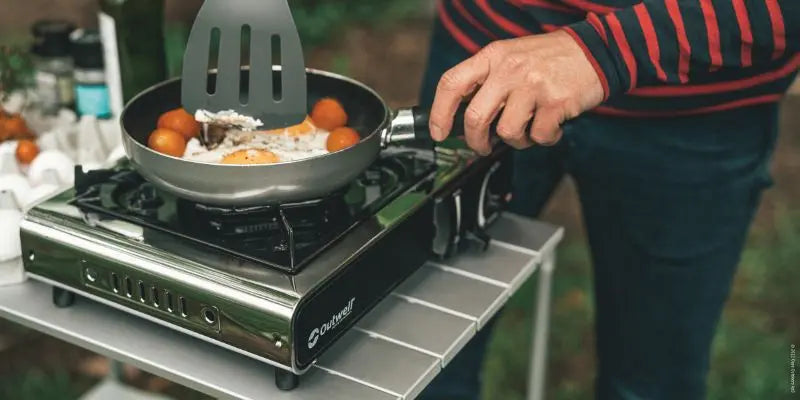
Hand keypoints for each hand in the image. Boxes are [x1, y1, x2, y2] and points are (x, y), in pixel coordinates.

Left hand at [429, 30, 604, 153]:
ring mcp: (532, 85)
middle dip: (476, 141)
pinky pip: (539, 137)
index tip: (439, 133)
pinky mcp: (555, 102)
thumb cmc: (549, 59)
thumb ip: (487, 80)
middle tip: (483, 146)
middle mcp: (509, 69)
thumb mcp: (510, 56)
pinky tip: (552, 125)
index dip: (439, 113)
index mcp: (493, 56)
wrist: (596, 51)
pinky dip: (545, 138)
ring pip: (507, 132)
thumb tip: (463, 117)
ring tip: (530, 127)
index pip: (452, 83)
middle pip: (475, 117)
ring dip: (518, 140)